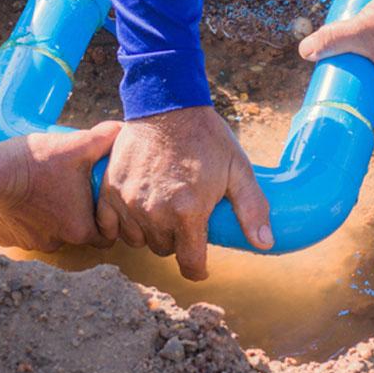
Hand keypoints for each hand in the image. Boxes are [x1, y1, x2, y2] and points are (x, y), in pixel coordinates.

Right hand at [0, 121, 120, 251]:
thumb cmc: (35, 162)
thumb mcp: (76, 145)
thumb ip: (104, 138)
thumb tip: (122, 129)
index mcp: (79, 229)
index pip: (105, 235)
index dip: (105, 218)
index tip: (99, 200)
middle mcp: (56, 243)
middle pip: (75, 233)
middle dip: (75, 214)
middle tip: (71, 188)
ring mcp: (29, 243)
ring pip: (47, 232)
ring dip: (47, 216)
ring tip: (43, 189)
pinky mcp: (6, 239)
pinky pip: (20, 230)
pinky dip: (22, 217)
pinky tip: (20, 197)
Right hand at [96, 106, 272, 280]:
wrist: (167, 103)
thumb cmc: (206, 136)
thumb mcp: (238, 169)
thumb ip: (252, 208)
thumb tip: (265, 243)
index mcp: (188, 211)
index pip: (190, 263)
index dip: (198, 269)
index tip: (200, 265)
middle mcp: (154, 212)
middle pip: (164, 249)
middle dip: (176, 241)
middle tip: (185, 218)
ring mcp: (129, 201)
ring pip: (137, 240)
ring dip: (150, 233)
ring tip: (161, 211)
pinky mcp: (110, 189)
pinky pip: (108, 225)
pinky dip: (120, 224)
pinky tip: (134, 212)